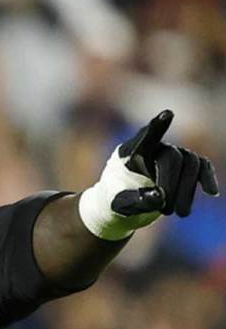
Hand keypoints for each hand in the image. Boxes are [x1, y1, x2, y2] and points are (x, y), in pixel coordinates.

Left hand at [79, 110, 218, 240]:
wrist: (125, 206)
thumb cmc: (117, 202)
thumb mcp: (119, 205)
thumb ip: (136, 200)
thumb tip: (159, 198)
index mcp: (131, 152)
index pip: (146, 136)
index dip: (158, 126)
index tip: (168, 114)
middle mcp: (155, 148)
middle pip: (172, 157)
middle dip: (171, 185)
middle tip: (166, 211)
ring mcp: (172, 154)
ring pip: (190, 163)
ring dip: (187, 190)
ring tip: (180, 214)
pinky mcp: (186, 166)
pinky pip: (202, 166)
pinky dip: (207, 179)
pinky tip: (211, 193)